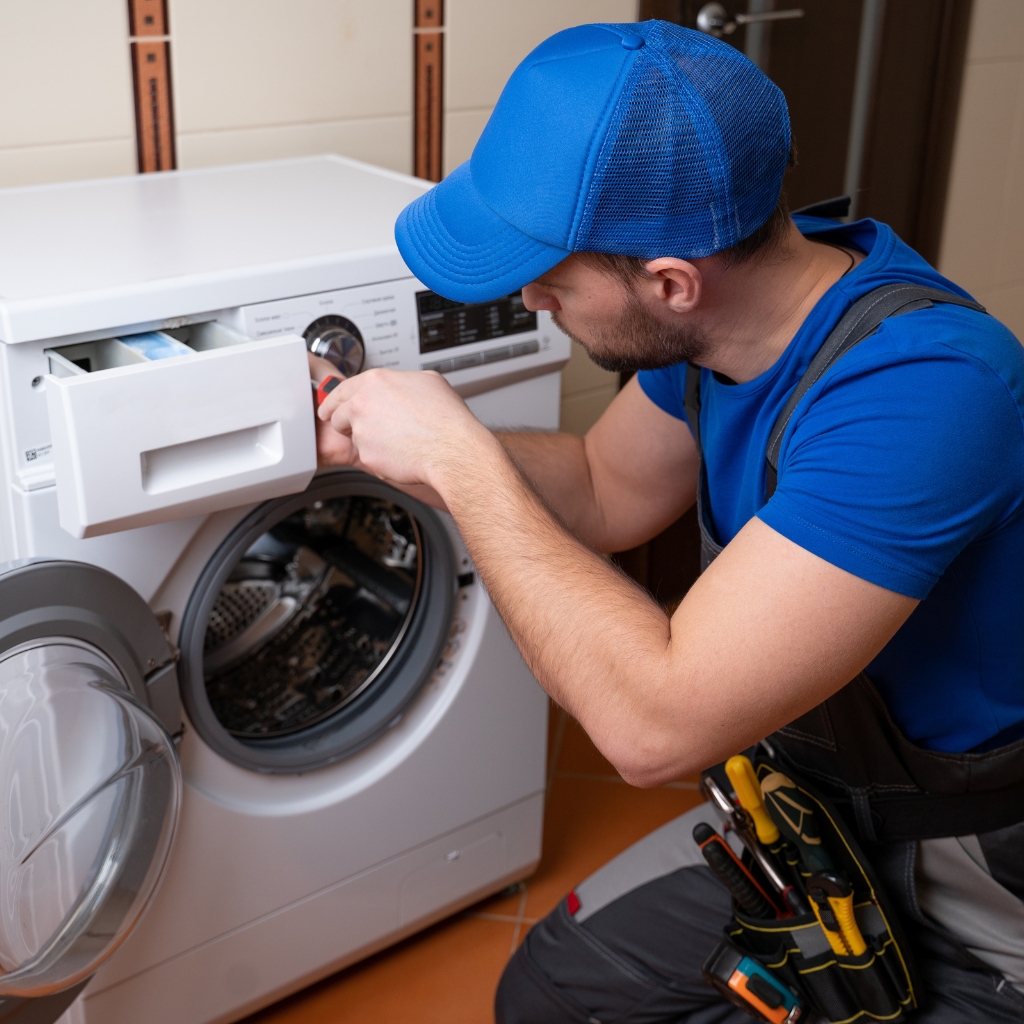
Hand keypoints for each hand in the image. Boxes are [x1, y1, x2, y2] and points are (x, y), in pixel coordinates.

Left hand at [315, 368, 494, 490]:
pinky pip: (367, 456)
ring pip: (353, 437)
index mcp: (376, 381)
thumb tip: (401, 384)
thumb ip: (403, 381)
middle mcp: (362, 403)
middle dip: (343, 421)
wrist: (452, 449)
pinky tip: (400, 453)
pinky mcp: (366, 454)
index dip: (336, 400)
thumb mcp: (428, 381)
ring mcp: (362, 430)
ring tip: (393, 441)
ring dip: (366, 440)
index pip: (341, 389)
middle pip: (336, 413)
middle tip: (357, 427)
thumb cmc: (446, 419)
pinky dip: (380, 457)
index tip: (332, 406)